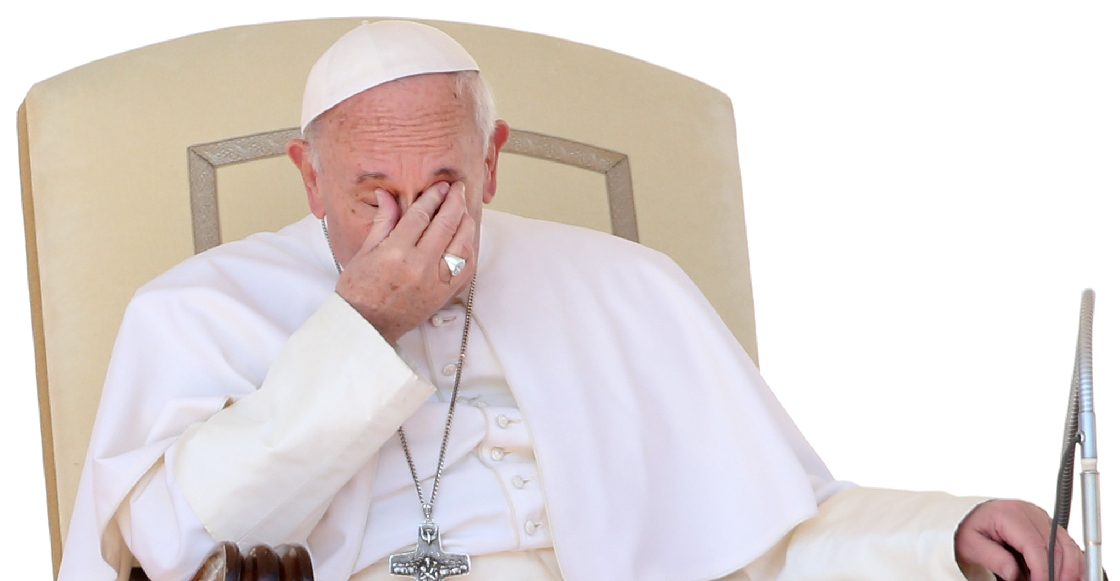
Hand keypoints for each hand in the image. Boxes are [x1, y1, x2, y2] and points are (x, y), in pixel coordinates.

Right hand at [336, 181, 475, 343]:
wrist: (366, 326)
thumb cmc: (359, 290)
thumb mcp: (365, 252)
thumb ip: (383, 222)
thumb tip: (388, 195)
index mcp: (396, 252)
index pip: (421, 215)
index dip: (433, 197)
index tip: (440, 186)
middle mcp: (419, 266)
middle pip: (446, 224)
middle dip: (454, 202)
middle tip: (457, 189)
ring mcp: (435, 281)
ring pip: (461, 244)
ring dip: (466, 222)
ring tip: (463, 210)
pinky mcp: (444, 294)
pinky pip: (466, 267)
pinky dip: (469, 249)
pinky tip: (465, 238)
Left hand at [955, 499, 1083, 580]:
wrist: (970, 517)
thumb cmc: (970, 529)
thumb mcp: (972, 545)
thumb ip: (993, 558)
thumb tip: (1013, 573)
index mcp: (1009, 514)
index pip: (1034, 544)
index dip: (1041, 569)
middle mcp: (1028, 512)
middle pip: (1054, 545)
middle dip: (1058, 572)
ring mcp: (1040, 517)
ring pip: (1066, 544)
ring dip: (1070, 568)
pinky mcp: (1047, 525)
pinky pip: (1067, 543)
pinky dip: (1072, 561)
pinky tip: (1070, 576)